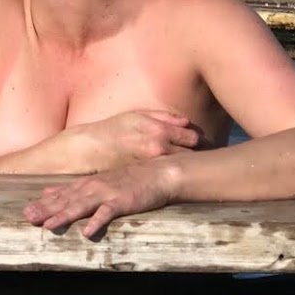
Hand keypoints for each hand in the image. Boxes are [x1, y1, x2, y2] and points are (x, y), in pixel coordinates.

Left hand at [24, 165, 179, 238]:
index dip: (42, 204)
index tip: (25, 212)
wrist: (159, 172)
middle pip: (66, 200)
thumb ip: (74, 188)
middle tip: (28, 219)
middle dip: (46, 210)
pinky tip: (87, 233)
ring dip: (64, 216)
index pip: (60, 194)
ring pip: (81, 206)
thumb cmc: (130, 180)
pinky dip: (97, 222)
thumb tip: (47, 192)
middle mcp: (93, 187)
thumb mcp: (98, 181)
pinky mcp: (123, 201)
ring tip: (48, 226)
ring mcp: (107, 193)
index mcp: (87, 184)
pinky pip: (108, 213)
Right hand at [75, 109, 200, 165]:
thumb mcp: (138, 115)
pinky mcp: (147, 178)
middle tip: (203, 156)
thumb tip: (186, 122)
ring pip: (182, 168)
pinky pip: (168, 177)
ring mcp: (154, 166)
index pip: (194, 138)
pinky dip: (173, 174)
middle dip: (198, 154)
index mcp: (159, 131)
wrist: (90, 150)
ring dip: (188, 166)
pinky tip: (173, 174)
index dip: (199, 139)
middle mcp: (159, 149)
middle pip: (192, 155)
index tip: (201, 142)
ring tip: (191, 166)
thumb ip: (164, 117)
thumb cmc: (114, 129)